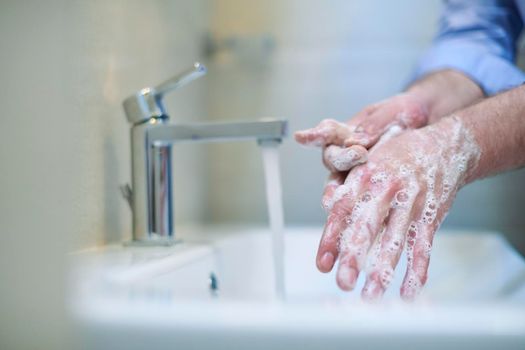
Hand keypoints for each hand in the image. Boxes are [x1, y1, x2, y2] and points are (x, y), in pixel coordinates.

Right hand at [294, 93, 428, 208]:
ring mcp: (357, 174)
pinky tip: (361, 215)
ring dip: (340, 189)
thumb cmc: (406, 114)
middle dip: (344, 158)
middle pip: (334, 159)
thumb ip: (374, 124)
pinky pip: (361, 199)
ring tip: (338, 198)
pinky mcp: (372, 189)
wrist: (430, 126)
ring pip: (341, 184)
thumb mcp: (394, 111)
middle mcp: (347, 154)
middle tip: (359, 153)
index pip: (327, 132)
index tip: (302, 137)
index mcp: (347, 132)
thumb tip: (355, 141)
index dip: (314, 136)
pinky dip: (359, 206)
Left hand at [317, 116, 479, 300]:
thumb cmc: (398, 156)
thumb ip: (348, 187)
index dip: (332, 236)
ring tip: (370, 295)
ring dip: (383, 271)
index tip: (323, 263)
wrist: (444, 145)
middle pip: (368, 226)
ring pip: (396, 241)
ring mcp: (411, 203)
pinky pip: (423, 246)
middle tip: (343, 282)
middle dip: (355, 256)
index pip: (343, 209)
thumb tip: (327, 207)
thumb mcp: (368, 162)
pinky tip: (408, 292)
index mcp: (365, 176)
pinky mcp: (432, 215)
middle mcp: (387, 189)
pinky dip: (417, 271)